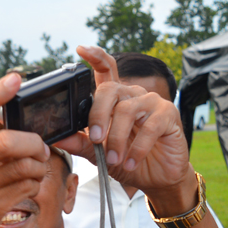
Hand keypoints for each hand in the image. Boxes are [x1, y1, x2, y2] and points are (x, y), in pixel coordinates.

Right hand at [0, 73, 50, 227]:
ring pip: (24, 167)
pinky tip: (28, 183)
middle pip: (10, 142)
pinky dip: (35, 182)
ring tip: (35, 166)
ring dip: (38, 165)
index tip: (15, 78)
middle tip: (39, 146)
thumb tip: (7, 116)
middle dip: (33, 142)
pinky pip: (27, 186)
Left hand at [57, 46, 192, 206]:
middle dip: (98, 115)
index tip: (81, 49)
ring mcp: (151, 102)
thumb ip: (81, 143)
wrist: (156, 178)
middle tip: (95, 139)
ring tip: (114, 160)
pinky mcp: (168, 114)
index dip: (95, 57)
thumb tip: (59, 138)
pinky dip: (137, 148)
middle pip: (110, 90)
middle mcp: (132, 95)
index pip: (105, 70)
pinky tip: (130, 162)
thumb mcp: (98, 154)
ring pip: (127, 110)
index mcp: (114, 100)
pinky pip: (149, 127)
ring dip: (117, 138)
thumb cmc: (127, 161)